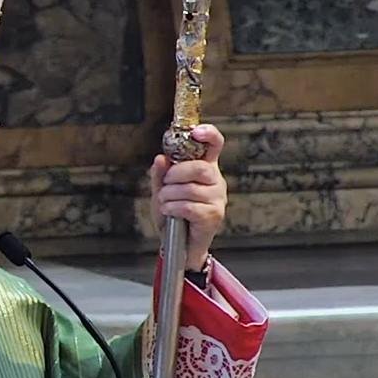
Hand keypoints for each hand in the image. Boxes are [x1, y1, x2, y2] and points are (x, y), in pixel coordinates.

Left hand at [149, 124, 227, 270]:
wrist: (177, 245)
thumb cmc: (172, 215)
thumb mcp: (161, 191)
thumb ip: (160, 175)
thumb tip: (160, 158)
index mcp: (206, 168)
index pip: (215, 144)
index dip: (209, 134)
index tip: (196, 132)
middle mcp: (216, 181)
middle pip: (200, 168)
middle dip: (176, 175)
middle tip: (165, 185)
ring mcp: (218, 199)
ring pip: (191, 189)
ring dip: (170, 195)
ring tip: (164, 202)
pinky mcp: (214, 216)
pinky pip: (190, 207)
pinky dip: (173, 208)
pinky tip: (169, 212)